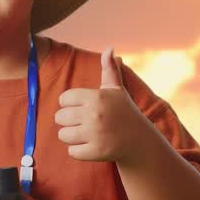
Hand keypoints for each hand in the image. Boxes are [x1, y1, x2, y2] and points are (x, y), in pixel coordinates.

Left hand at [55, 46, 147, 162]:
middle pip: (59, 117)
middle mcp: (95, 114)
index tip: (82, 107)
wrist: (139, 140)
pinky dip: (77, 151)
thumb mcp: (116, 89)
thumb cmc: (123, 111)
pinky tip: (90, 145)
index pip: (64, 99)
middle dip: (67, 121)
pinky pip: (71, 152)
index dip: (70, 104)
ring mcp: (96, 134)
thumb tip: (109, 48)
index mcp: (97, 97)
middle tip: (82, 122)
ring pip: (63, 135)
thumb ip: (109, 68)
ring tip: (84, 134)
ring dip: (70, 136)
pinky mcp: (96, 152)